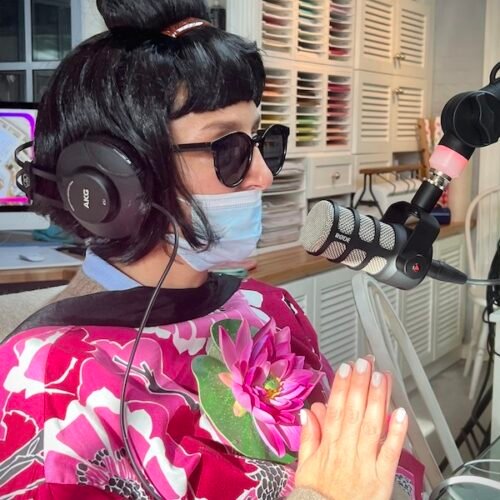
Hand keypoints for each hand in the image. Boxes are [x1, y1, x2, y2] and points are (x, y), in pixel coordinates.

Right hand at [295, 357, 407, 499]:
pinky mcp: (382, 479)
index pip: (335, 409)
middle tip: (366, 362)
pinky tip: (401, 413)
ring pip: (372, 425)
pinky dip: (396, 432)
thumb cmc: (318, 496)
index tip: (346, 368)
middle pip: (354, 412)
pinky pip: (390, 453)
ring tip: (382, 377)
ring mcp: (365, 463)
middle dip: (360, 384)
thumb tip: (308, 412)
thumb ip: (308, 437)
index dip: (340, 387)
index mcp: (328, 446)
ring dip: (378, 399)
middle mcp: (346, 450)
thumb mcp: (305, 466)